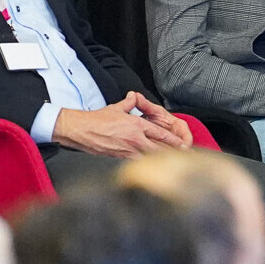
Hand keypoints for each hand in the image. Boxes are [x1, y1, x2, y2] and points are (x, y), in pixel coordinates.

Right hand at [53, 92, 185, 158]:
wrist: (80, 130)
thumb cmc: (97, 119)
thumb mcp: (116, 108)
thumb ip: (130, 103)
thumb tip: (134, 96)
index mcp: (136, 124)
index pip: (160, 133)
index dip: (174, 140)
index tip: (184, 145)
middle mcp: (135, 138)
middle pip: (159, 148)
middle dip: (173, 153)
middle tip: (184, 157)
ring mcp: (128, 149)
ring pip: (150, 157)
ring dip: (161, 161)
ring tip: (173, 164)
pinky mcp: (120, 157)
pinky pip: (137, 162)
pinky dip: (146, 165)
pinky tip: (153, 168)